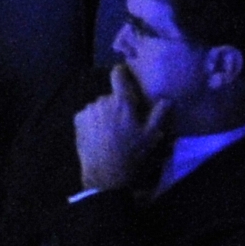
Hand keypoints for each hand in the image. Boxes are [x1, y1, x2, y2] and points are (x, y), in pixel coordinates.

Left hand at [71, 60, 171, 195]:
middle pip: (111, 96)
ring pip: (99, 106)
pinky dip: (94, 120)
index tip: (124, 73)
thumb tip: (166, 99)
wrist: (105, 174)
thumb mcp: (151, 136)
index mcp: (121, 101)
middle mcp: (102, 100)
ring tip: (112, 132)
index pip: (118, 75)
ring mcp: (88, 109)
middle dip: (118, 104)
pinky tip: (100, 135)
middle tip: (125, 121)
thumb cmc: (132, 153)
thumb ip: (159, 114)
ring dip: (105, 113)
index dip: (121, 72)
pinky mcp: (77, 120)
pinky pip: (88, 114)